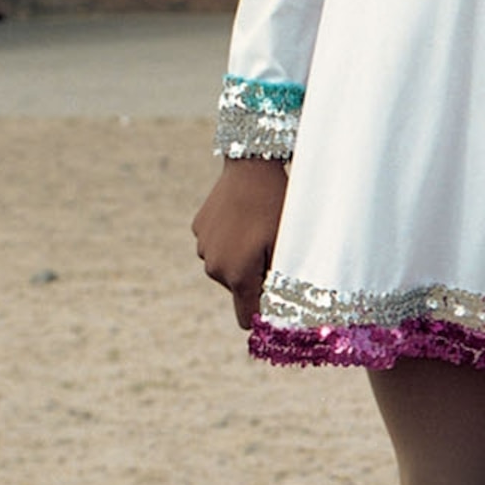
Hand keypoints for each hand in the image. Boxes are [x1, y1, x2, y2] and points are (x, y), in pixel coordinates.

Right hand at [193, 158, 288, 328]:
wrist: (252, 167)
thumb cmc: (277, 207)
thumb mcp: (285, 246)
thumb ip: (280, 282)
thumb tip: (280, 310)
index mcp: (237, 275)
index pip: (246, 317)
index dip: (262, 314)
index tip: (277, 302)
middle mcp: (214, 267)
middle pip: (238, 290)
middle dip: (255, 279)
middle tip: (272, 249)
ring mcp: (203, 247)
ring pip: (227, 267)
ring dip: (242, 258)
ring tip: (257, 230)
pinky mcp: (199, 230)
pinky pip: (218, 245)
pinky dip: (230, 240)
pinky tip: (242, 218)